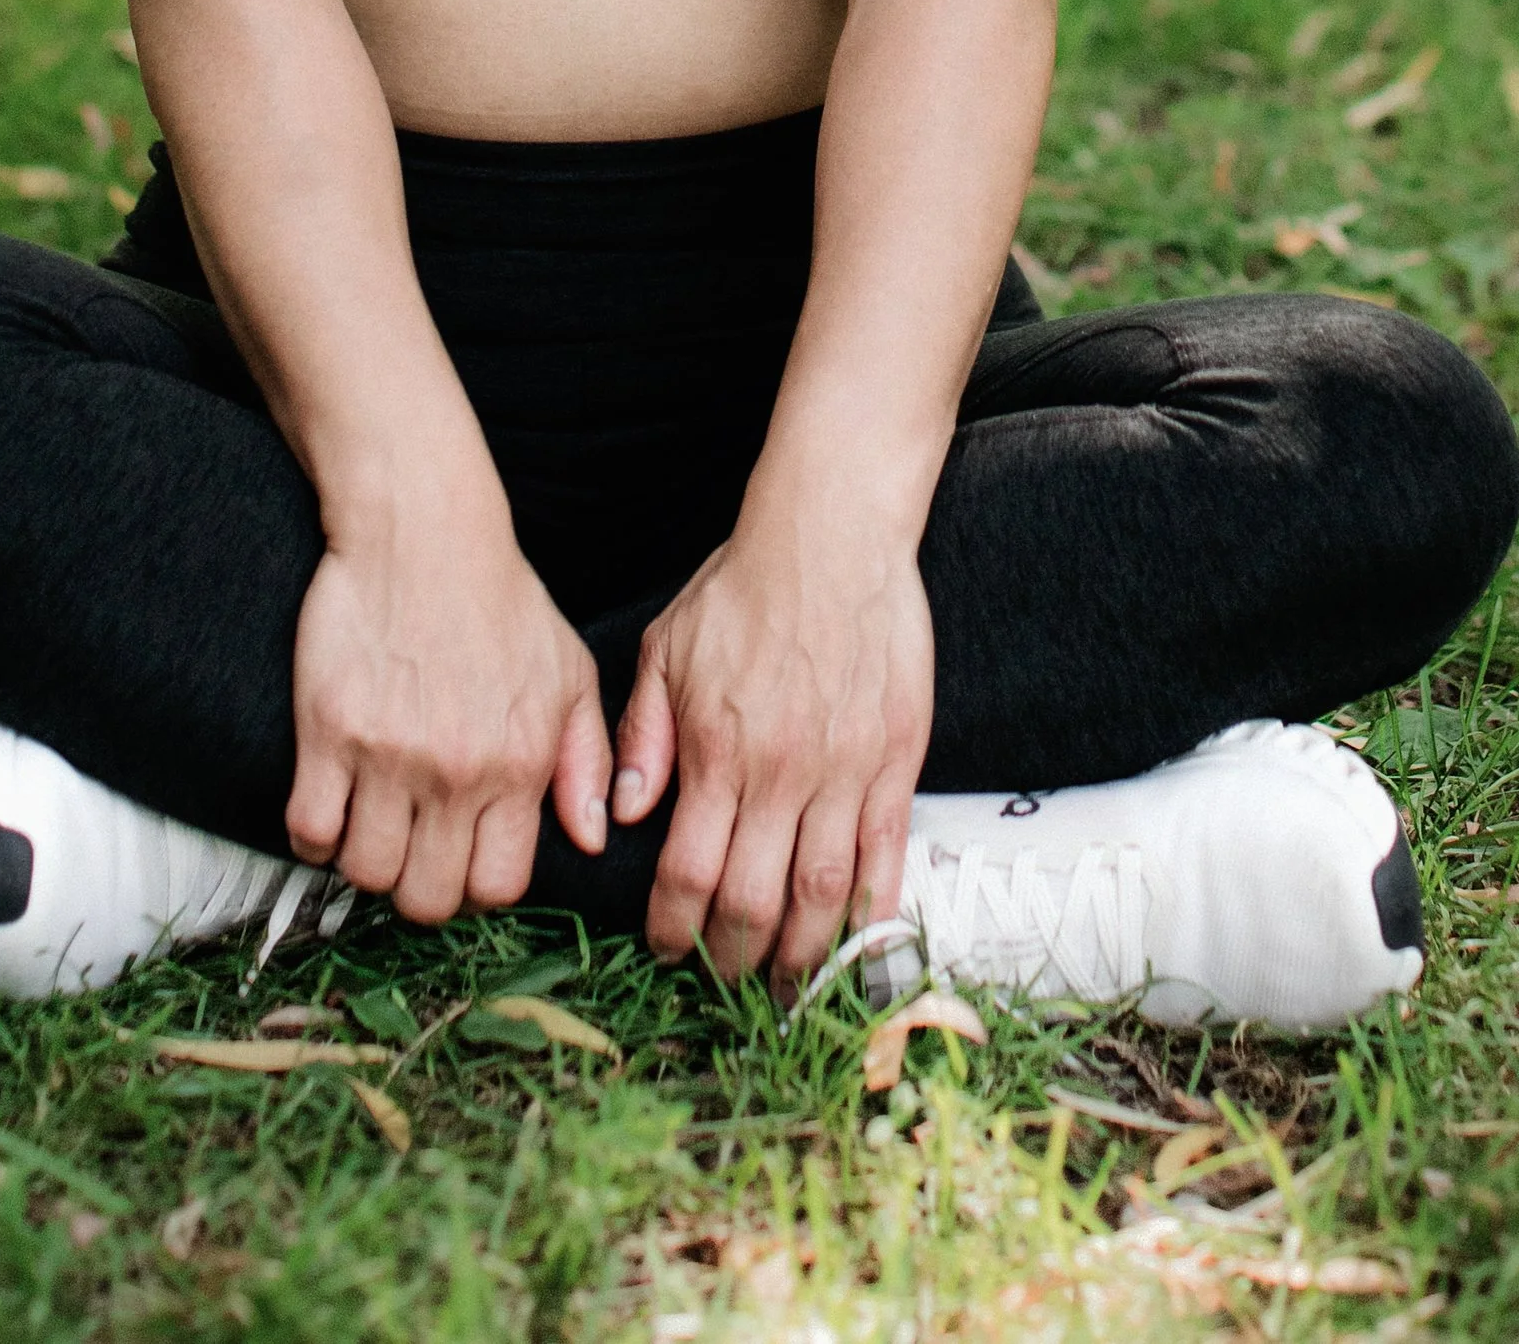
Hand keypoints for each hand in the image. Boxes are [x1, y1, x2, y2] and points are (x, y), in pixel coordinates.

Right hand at [285, 491, 611, 923]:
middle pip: (428, 898)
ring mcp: (390, 754)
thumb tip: (592, 837)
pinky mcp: (329, 731)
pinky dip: (313, 833)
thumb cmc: (497, 598)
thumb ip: (587, 760)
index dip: (474, 887)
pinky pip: (309, 829)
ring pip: (367, 873)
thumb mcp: (568, 672)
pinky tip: (328, 803)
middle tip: (409, 847)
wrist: (423, 531)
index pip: (498, 888)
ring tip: (369, 823)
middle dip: (418, 886)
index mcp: (519, 763)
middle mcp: (457, 770)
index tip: (457, 860)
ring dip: (364, 859)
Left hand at [612, 503, 932, 982]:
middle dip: (734, 960)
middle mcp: (779, 772)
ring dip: (803, 955)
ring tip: (787, 982)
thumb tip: (622, 813)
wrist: (832, 534)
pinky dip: (873, 906)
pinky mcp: (896, 758)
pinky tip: (858, 935)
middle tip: (726, 983)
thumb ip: (642, 735)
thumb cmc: (744, 586)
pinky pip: (887, 853)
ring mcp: (844, 770)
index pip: (688, 873)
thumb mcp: (667, 648)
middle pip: (754, 903)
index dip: (675, 930)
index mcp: (715, 750)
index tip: (667, 952)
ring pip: (824, 895)